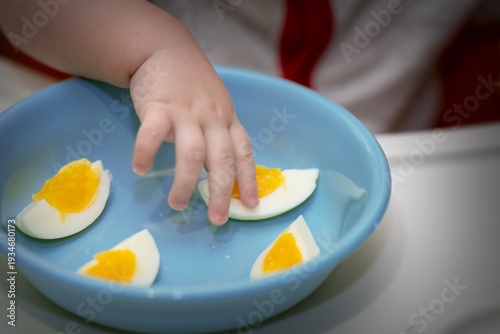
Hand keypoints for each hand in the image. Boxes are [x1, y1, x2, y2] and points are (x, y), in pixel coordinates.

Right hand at [130, 49, 258, 224]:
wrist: (164, 49)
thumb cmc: (191, 85)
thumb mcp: (215, 107)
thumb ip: (218, 135)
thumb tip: (219, 173)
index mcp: (227, 120)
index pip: (244, 154)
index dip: (249, 181)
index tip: (251, 206)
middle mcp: (212, 118)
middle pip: (222, 161)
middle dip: (222, 193)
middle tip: (217, 219)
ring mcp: (186, 112)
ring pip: (192, 154)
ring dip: (185, 183)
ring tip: (177, 204)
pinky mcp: (159, 106)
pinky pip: (152, 134)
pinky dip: (146, 154)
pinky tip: (141, 170)